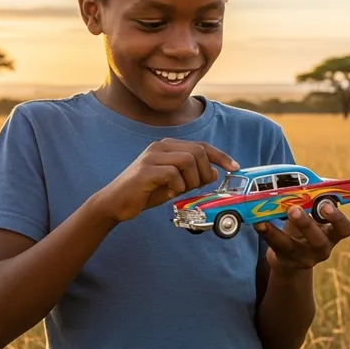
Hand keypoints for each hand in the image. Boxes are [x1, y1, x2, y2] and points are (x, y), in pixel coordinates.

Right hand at [95, 139, 238, 223]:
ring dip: (191, 181)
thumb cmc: (145, 192)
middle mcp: (161, 146)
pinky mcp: (146, 170)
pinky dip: (176, 187)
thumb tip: (214, 172)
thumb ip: (192, 177)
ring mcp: (152, 156)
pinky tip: (167, 194)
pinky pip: (173, 174)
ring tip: (179, 191)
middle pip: (198, 151)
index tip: (234, 167)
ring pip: (188, 161)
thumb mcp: (174, 184)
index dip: (220, 156)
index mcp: (168, 146)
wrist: (115, 202)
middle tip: (196, 187)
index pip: (202, 146)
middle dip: (204, 172)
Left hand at [255, 203, 349, 270]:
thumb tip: (309, 179)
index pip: (344, 229)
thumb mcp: (315, 217)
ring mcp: (302, 257)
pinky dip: (265, 233)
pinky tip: (257, 222)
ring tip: (265, 218)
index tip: (327, 205)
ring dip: (279, 231)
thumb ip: (314, 201)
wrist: (292, 258)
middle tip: (294, 209)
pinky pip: (273, 246)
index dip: (338, 219)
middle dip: (306, 224)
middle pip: (318, 240)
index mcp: (332, 234)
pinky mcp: (284, 259)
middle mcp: (321, 248)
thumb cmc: (306, 229)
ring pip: (291, 246)